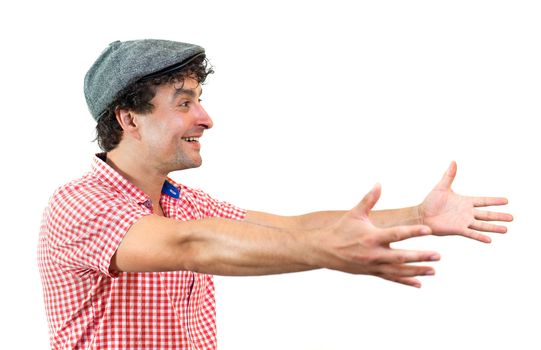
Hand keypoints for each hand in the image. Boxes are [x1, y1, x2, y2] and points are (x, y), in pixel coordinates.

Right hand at [320, 184, 439, 287]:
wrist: (325, 250)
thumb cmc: (341, 229)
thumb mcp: (354, 213)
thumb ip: (369, 199)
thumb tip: (379, 184)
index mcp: (371, 237)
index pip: (396, 234)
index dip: (412, 232)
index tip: (428, 230)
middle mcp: (374, 253)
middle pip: (401, 256)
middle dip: (420, 257)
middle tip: (438, 256)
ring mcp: (373, 265)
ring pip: (398, 270)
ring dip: (417, 270)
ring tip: (434, 270)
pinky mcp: (372, 272)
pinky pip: (391, 278)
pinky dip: (405, 281)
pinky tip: (419, 283)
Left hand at [419, 161, 512, 242]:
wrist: (421, 215)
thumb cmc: (430, 201)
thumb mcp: (441, 187)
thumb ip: (449, 175)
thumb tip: (453, 161)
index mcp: (465, 202)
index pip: (483, 201)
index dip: (494, 201)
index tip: (506, 200)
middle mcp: (467, 212)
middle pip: (486, 214)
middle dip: (499, 216)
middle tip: (512, 218)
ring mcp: (463, 222)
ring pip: (482, 225)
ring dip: (493, 227)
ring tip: (505, 229)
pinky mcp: (457, 229)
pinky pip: (471, 233)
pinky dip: (480, 237)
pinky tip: (490, 240)